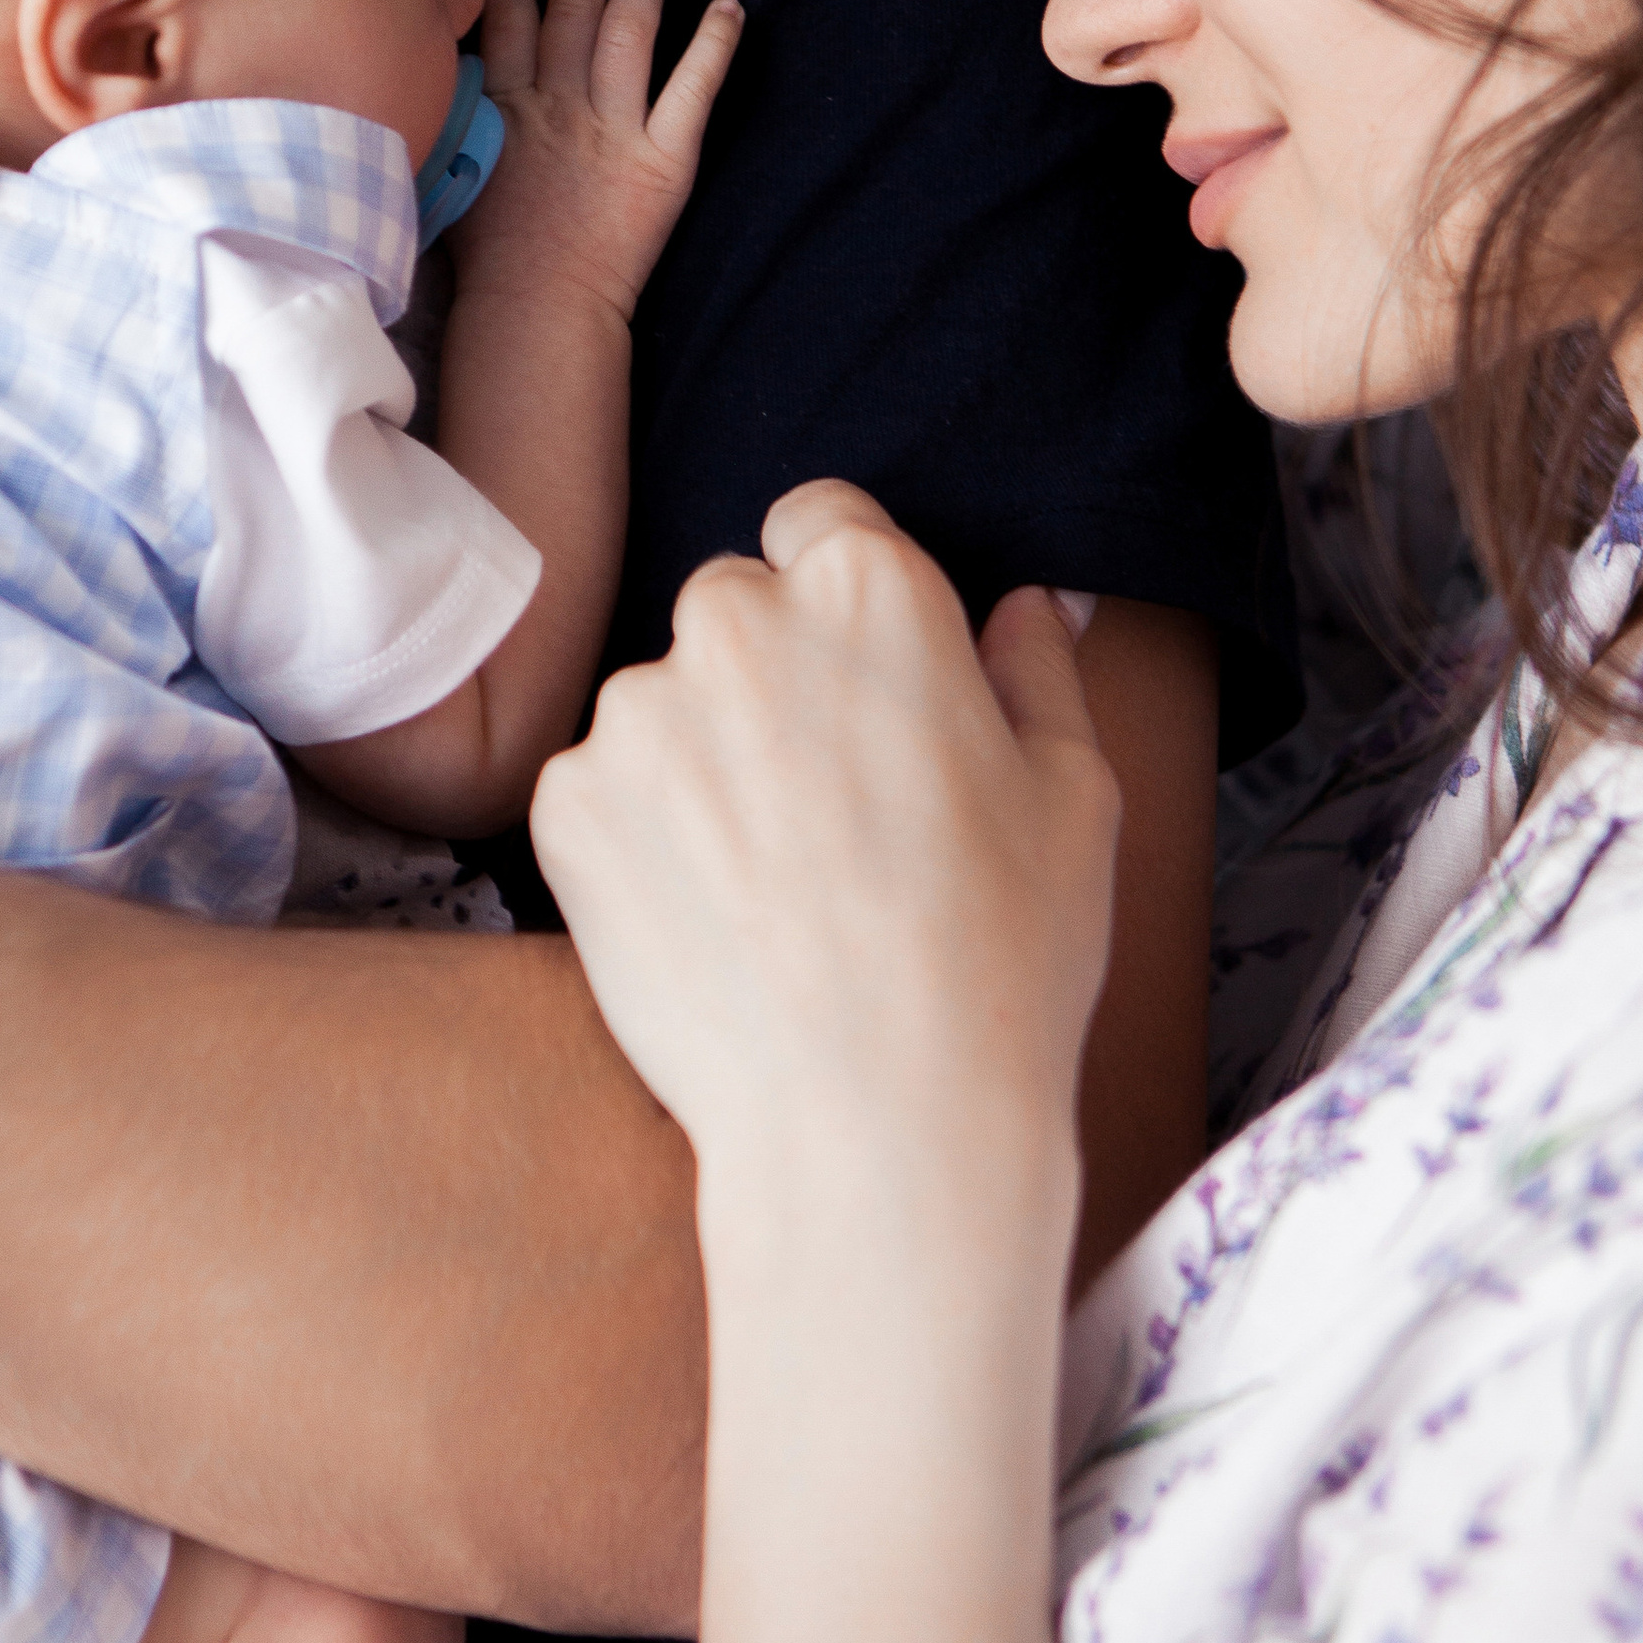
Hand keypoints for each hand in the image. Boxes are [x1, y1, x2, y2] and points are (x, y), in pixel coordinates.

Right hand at [449, 0, 739, 324]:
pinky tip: (730, 8)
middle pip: (572, 5)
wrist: (533, 311)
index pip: (510, 16)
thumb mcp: (447, 173)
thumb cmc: (486, 258)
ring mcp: (612, 128)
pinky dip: (714, 43)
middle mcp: (557, 102)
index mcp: (501, 104)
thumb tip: (447, 79)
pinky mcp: (663, 159)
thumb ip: (454, 118)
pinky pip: (693, 87)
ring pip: (626, 32)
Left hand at [531, 483, 1118, 1279]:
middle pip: (736, 609)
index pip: (822, 521)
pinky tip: (713, 922)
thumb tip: (1012, 606)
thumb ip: (1035, 670)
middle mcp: (734, 619)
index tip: (864, 684)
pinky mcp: (566, 804)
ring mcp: (636, 711)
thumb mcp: (1075, 797)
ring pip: (665, 705)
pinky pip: (604, 792)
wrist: (873, 1121)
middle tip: (831, 806)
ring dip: (702, 762)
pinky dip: (643, 841)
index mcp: (868, 589)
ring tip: (773, 885)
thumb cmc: (1000, 961)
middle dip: (771, 679)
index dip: (845, 602)